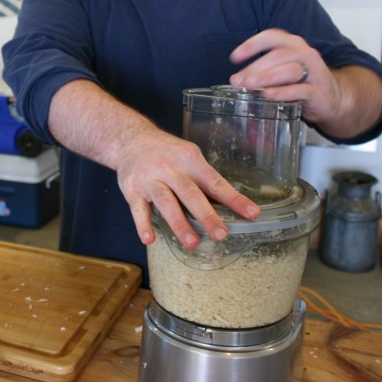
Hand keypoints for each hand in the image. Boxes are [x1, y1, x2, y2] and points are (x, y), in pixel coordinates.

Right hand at [114, 121, 259, 248]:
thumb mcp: (187, 156)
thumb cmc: (165, 152)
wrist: (130, 140)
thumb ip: (203, 179)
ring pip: (166, 202)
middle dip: (206, 215)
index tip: (251, 214)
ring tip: (192, 242)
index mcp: (189, 159)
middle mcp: (169, 168)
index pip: (214, 182)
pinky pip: (137, 209)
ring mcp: (149, 179)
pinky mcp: (132, 190)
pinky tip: (150, 239)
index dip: (233, 198)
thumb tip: (228, 205)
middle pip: (190, 193)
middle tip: (220, 234)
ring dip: (179, 223)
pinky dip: (143, 225)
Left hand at [228, 29, 338, 124]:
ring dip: (266, 77)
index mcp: (293, 45)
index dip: (252, 44)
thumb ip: (263, 71)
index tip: (234, 58)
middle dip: (254, 68)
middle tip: (237, 80)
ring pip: (289, 70)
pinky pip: (300, 89)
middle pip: (277, 56)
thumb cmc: (302, 82)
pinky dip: (282, 92)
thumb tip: (237, 79)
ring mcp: (313, 71)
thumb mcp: (282, 71)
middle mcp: (305, 54)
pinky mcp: (318, 90)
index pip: (272, 37)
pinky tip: (268, 95)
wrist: (333, 98)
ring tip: (248, 85)